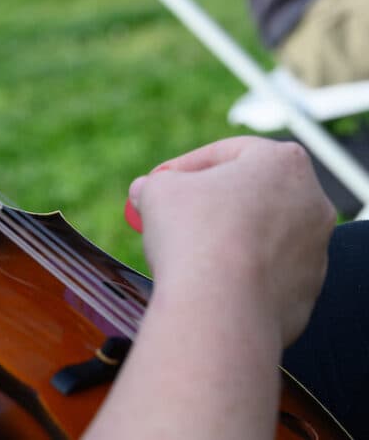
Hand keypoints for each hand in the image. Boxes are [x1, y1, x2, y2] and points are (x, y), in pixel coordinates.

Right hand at [128, 137, 333, 346]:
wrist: (221, 311)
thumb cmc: (195, 237)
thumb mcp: (158, 190)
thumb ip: (157, 183)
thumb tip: (148, 190)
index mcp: (283, 163)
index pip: (228, 152)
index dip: (185, 166)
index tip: (159, 181)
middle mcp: (311, 202)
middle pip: (250, 192)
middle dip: (209, 201)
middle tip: (171, 213)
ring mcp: (314, 250)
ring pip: (261, 234)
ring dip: (226, 237)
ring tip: (185, 251)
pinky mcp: (307, 292)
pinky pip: (265, 273)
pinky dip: (238, 273)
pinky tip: (206, 281)